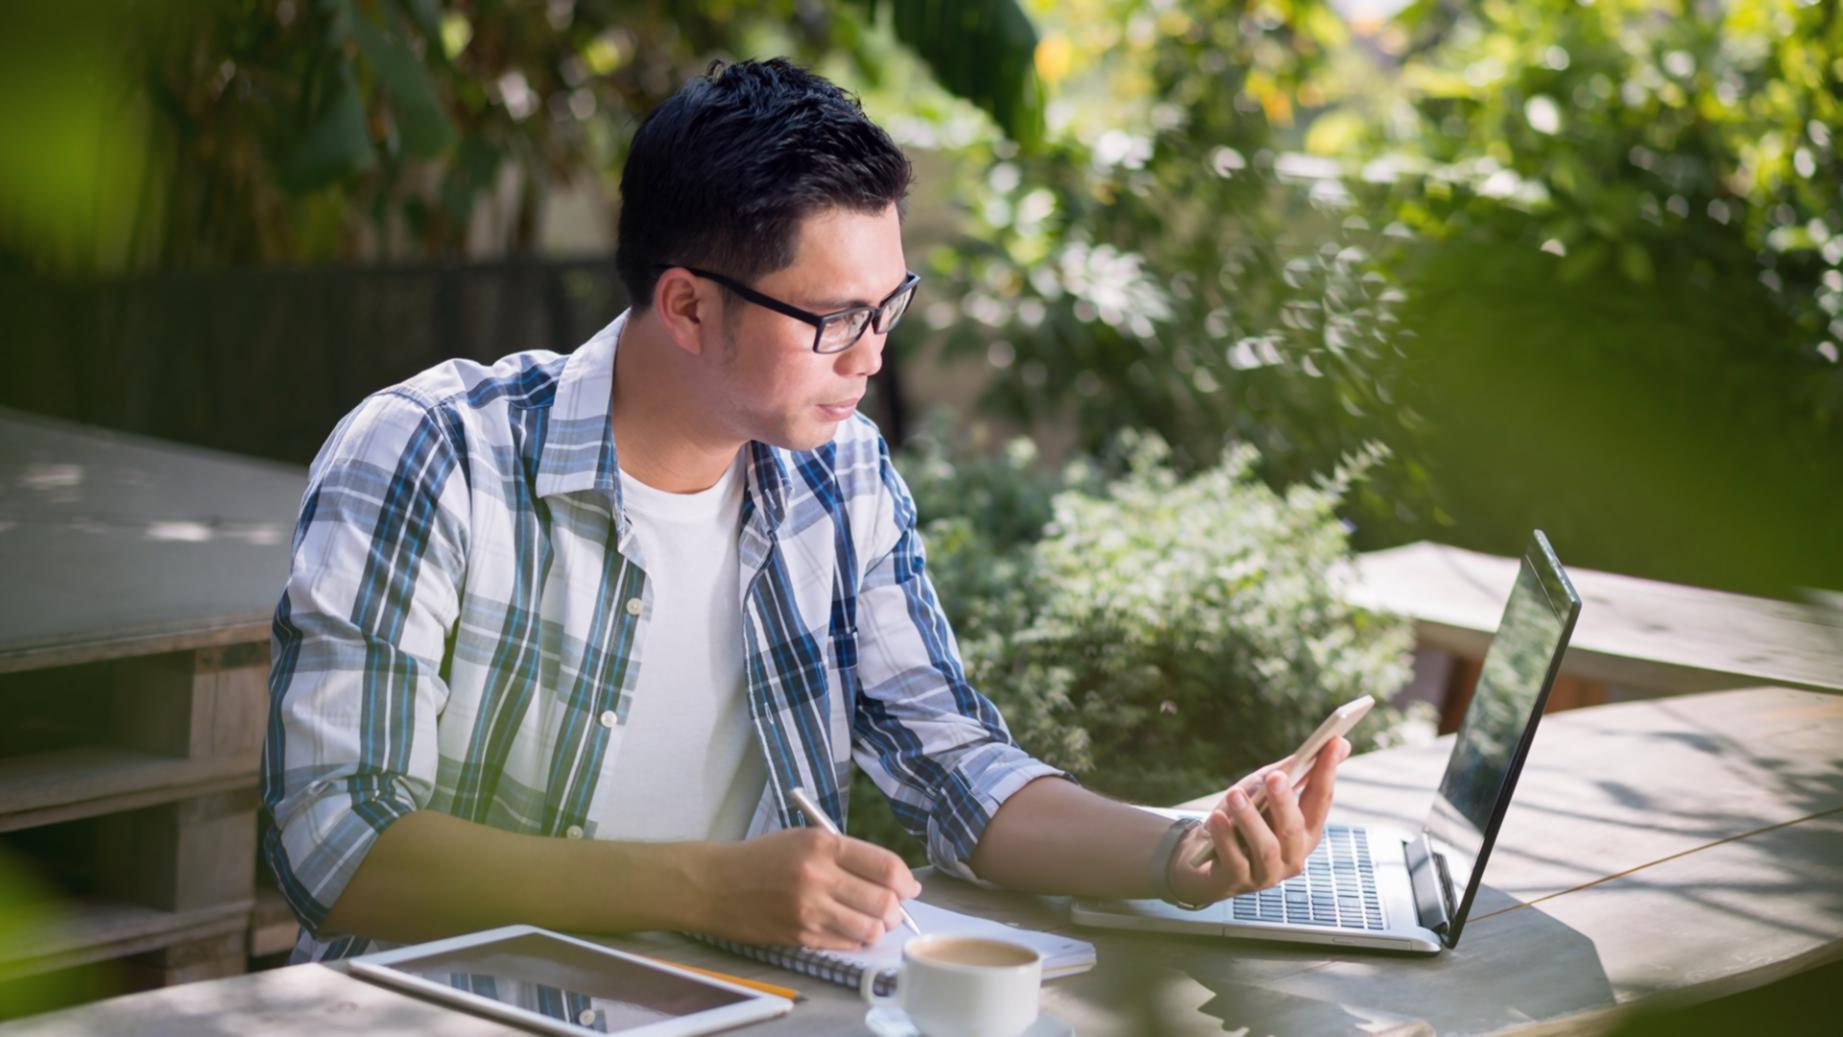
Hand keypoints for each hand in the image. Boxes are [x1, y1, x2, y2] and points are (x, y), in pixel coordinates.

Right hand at [693, 827, 921, 949]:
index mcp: (823, 845)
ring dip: (879, 927)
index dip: (906, 881)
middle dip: (896, 908)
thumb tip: (892, 879)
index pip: (886, 866)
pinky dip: (856, 938)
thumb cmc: (762, 858)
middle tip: (893, 907)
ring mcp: (809, 911)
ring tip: (871, 919)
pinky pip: (846, 943)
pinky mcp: (800, 936)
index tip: (909, 887)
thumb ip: (847, 855)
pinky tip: (847, 927)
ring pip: (870, 929)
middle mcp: (818, 878)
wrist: (715, 884)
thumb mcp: (805, 839)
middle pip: (884, 902)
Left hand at [1165, 736, 1349, 904]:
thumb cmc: (1239, 821)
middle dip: (1285, 801)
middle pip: (1294, 828)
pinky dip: (1225, 837)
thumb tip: (1338, 743)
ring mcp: (1267, 873)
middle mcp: (1293, 856)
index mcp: (1306, 832)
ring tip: (1234, 794)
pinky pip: (1234, 859)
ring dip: (1250, 818)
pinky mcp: (1238, 881)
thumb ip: (1292, 770)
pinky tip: (1216, 818)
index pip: (1321, 800)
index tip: (1333, 742)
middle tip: (1274, 777)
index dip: (1327, 771)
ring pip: (1265, 846)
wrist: (1202, 861)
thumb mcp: (1263, 791)